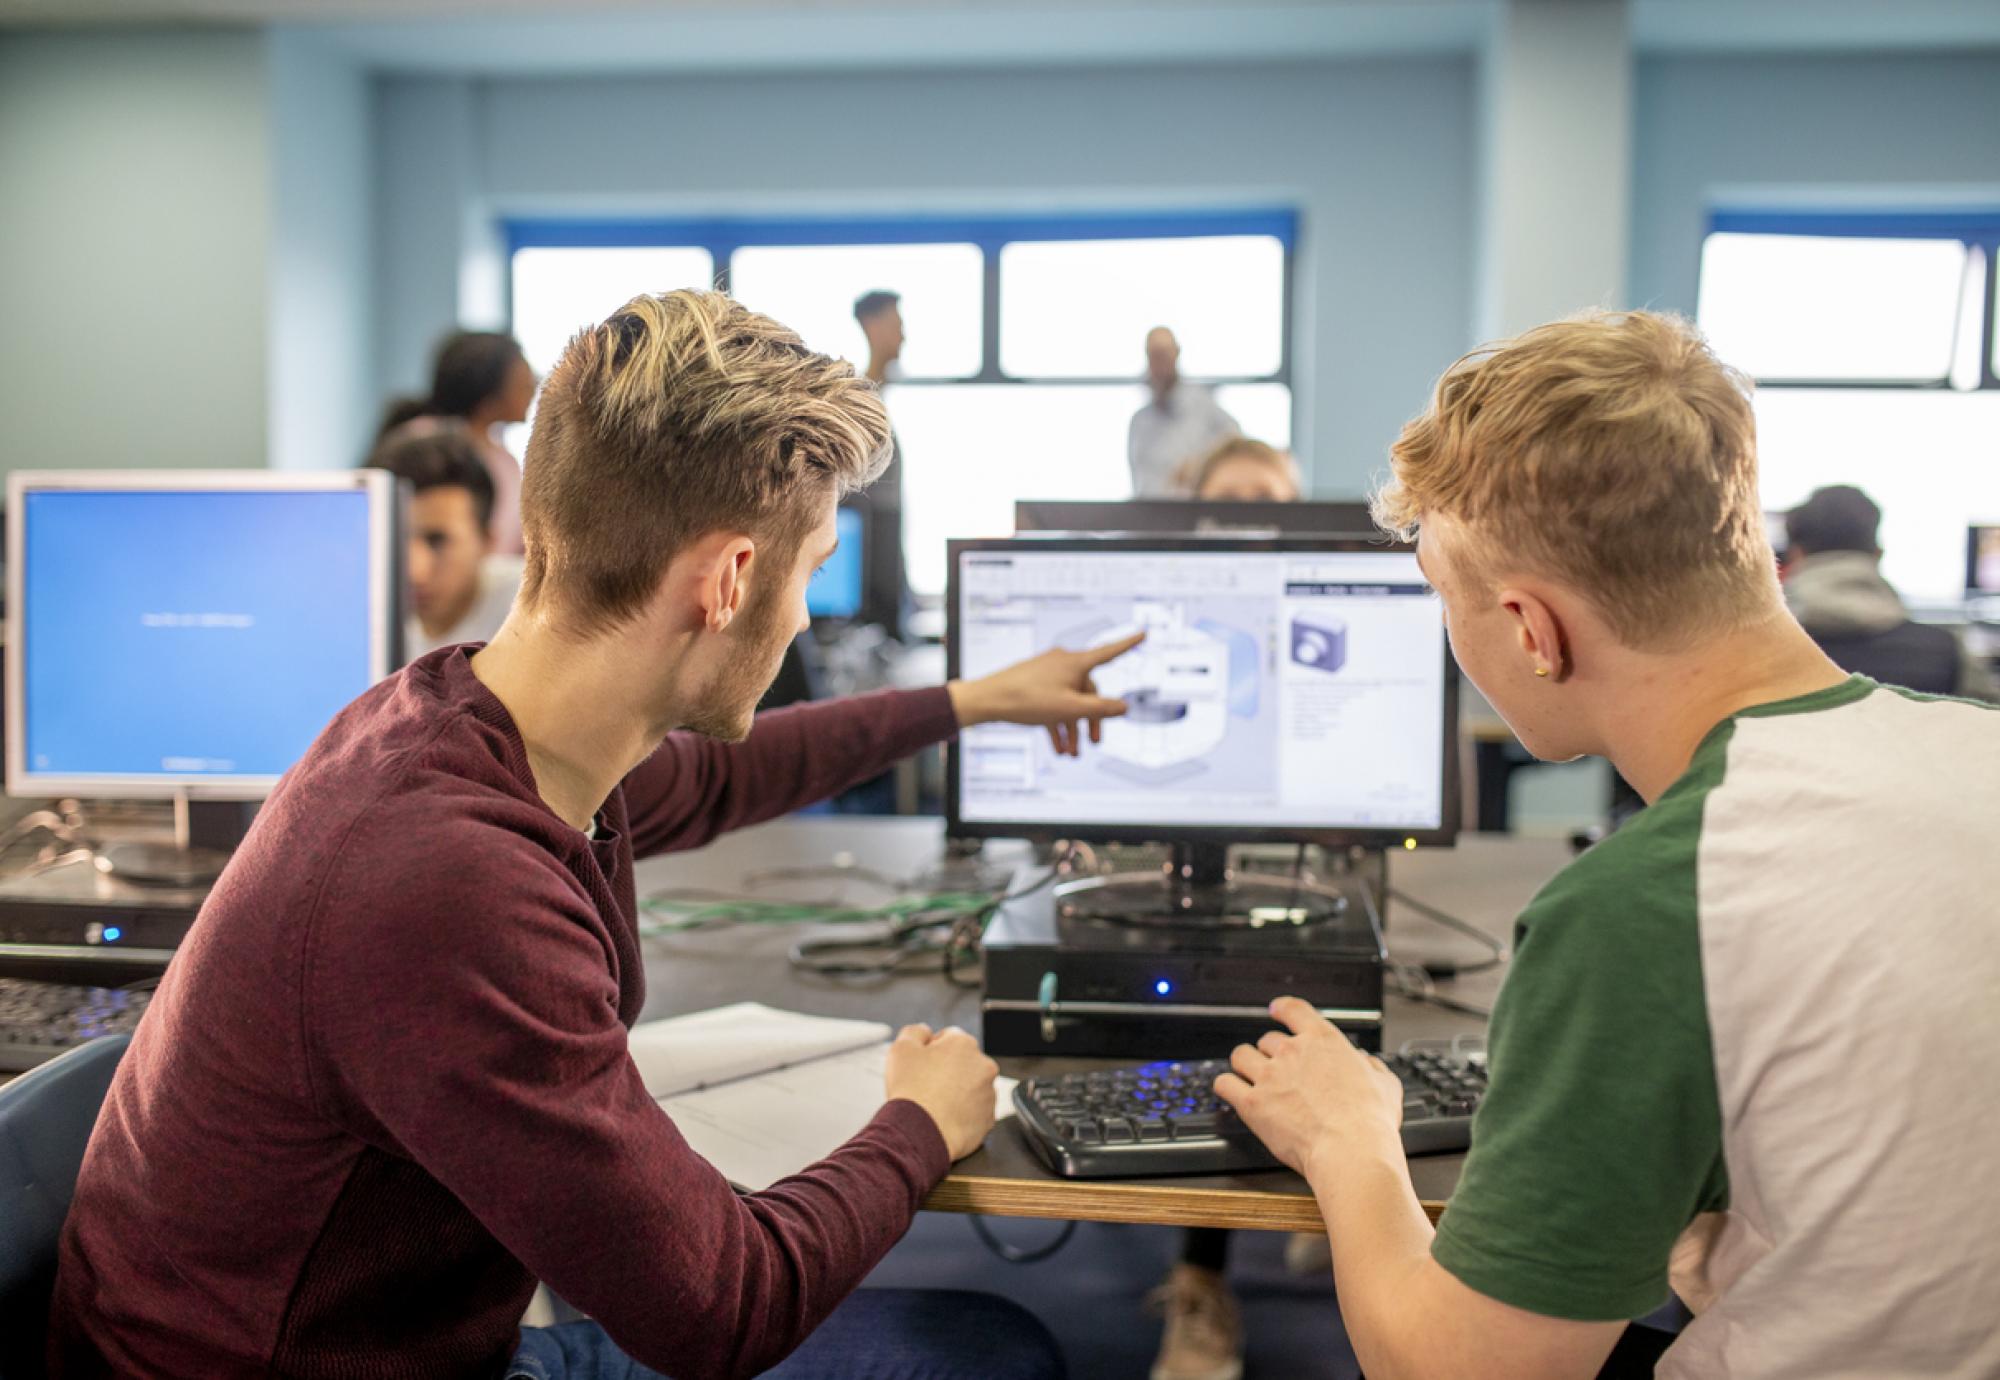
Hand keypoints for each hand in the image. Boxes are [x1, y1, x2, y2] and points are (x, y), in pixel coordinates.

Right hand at [883, 1023, 999, 1160]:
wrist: (920, 1134)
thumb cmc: (911, 1091)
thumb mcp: (901, 1048)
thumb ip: (915, 1032)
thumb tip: (925, 1032)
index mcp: (964, 1044)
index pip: (948, 1038)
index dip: (930, 1051)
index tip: (920, 1066)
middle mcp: (984, 1066)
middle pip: (962, 1062)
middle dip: (947, 1071)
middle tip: (925, 1086)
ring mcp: (989, 1094)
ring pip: (970, 1087)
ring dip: (957, 1092)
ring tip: (934, 1105)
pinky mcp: (988, 1119)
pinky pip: (974, 1111)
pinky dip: (962, 1113)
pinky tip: (944, 1118)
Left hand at [947, 632, 1144, 757]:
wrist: (987, 700)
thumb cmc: (1026, 700)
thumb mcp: (1070, 709)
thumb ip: (1101, 708)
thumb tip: (1125, 706)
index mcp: (1075, 663)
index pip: (1109, 652)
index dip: (1128, 645)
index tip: (1143, 635)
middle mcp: (1062, 663)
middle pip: (1088, 691)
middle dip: (1091, 720)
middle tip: (1094, 743)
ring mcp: (1047, 673)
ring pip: (1069, 701)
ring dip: (1072, 728)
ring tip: (1071, 753)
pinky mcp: (1034, 684)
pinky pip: (1053, 703)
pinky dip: (1057, 724)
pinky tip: (1057, 747)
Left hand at [1212, 997, 1406, 1179]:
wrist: (1351, 1149)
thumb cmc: (1369, 1122)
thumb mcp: (1385, 1084)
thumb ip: (1372, 1068)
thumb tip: (1367, 1065)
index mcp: (1323, 1041)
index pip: (1294, 1009)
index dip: (1282, 1009)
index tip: (1276, 1010)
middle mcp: (1291, 1052)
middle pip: (1266, 1039)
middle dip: (1270, 1053)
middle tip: (1277, 1069)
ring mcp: (1269, 1075)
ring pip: (1240, 1056)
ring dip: (1244, 1065)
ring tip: (1248, 1076)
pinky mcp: (1251, 1102)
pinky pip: (1224, 1084)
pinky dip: (1226, 1086)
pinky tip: (1231, 1091)